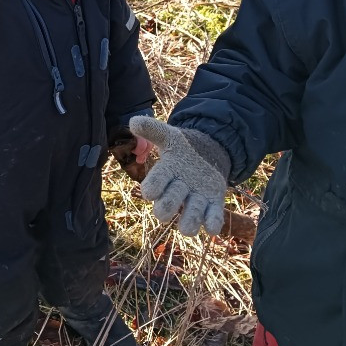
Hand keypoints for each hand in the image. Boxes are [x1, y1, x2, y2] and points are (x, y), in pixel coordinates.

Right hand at [127, 116, 230, 236]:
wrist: (206, 154)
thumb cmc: (182, 148)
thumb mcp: (169, 135)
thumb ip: (152, 129)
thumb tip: (133, 121)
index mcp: (164, 176)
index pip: (152, 187)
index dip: (151, 189)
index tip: (150, 191)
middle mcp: (176, 193)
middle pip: (165, 208)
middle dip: (168, 205)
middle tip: (178, 191)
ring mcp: (194, 202)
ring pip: (188, 221)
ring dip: (189, 220)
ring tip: (196, 208)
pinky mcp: (212, 206)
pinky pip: (211, 222)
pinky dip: (212, 224)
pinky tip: (212, 223)